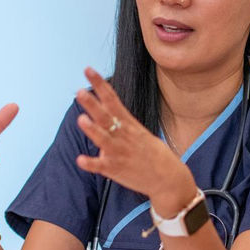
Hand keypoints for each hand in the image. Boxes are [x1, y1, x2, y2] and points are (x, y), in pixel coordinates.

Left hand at [73, 67, 190, 210]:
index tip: (88, 70)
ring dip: (92, 130)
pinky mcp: (116, 169)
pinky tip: (80, 160)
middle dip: (93, 104)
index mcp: (128, 123)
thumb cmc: (152, 154)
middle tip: (80, 91)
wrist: (169, 179)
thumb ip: (118, 124)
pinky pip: (101, 166)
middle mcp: (122, 135)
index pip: (112, 98)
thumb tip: (101, 117)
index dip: (99, 84)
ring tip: (81, 119)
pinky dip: (91, 163)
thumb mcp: (139, 133)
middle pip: (105, 116)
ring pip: (103, 139)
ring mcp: (119, 152)